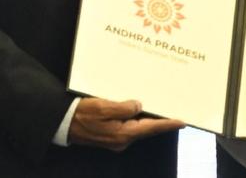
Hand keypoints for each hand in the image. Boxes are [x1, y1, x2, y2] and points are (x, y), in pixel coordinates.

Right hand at [68, 98, 183, 151]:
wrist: (63, 123)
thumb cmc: (82, 114)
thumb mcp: (103, 107)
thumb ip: (124, 107)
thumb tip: (139, 106)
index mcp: (123, 134)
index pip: (151, 128)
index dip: (167, 124)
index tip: (182, 122)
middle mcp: (122, 140)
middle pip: (148, 129)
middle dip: (162, 121)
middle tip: (177, 113)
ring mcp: (117, 139)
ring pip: (140, 128)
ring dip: (150, 119)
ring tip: (163, 109)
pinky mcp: (112, 135)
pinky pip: (130, 126)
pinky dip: (139, 119)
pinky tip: (143, 110)